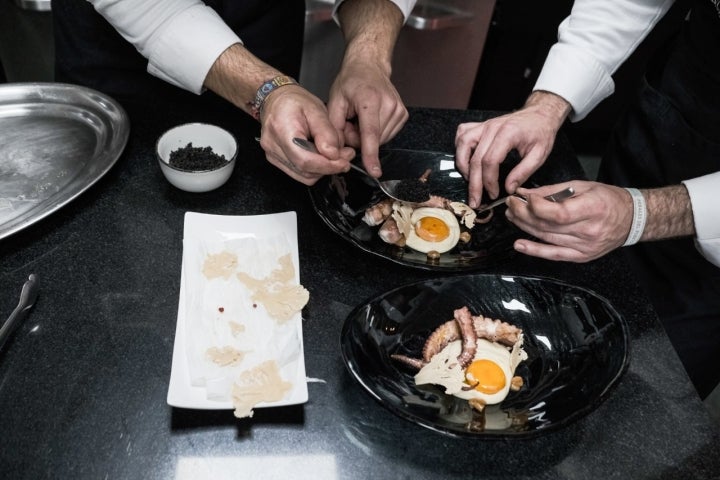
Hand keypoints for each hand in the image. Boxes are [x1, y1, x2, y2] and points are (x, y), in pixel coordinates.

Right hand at [259, 85, 355, 184]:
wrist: (276, 99)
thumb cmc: (294, 101)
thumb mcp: (317, 109)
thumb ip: (327, 133)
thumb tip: (334, 155)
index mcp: (281, 129)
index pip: (305, 160)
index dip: (327, 165)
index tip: (344, 162)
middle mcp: (273, 145)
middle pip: (304, 170)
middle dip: (328, 167)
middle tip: (345, 156)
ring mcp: (272, 154)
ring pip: (302, 175)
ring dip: (322, 169)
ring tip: (334, 155)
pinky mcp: (275, 160)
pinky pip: (298, 173)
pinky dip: (313, 169)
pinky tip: (320, 156)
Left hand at [327, 59, 407, 176]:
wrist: (369, 66)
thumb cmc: (351, 81)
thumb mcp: (335, 100)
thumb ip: (334, 127)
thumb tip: (338, 149)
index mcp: (370, 100)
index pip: (370, 133)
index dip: (371, 154)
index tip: (374, 171)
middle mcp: (389, 104)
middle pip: (373, 140)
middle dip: (359, 138)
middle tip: (351, 121)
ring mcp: (398, 110)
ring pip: (380, 140)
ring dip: (368, 136)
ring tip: (361, 117)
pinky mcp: (403, 115)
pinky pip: (387, 135)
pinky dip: (376, 132)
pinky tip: (371, 118)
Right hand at [454, 91, 570, 207]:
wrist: (540, 113)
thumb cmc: (541, 132)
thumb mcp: (539, 154)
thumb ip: (523, 172)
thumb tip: (508, 189)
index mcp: (507, 134)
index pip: (490, 161)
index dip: (489, 181)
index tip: (493, 194)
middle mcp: (491, 128)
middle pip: (474, 159)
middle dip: (474, 184)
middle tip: (475, 200)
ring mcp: (484, 125)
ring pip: (463, 145)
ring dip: (463, 165)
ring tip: (469, 180)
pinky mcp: (481, 125)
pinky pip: (462, 134)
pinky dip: (460, 147)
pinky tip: (465, 159)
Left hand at [506, 181, 633, 261]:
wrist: (631, 219)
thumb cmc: (608, 200)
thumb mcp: (583, 186)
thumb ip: (553, 191)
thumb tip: (526, 193)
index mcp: (593, 209)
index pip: (559, 213)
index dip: (537, 207)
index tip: (524, 198)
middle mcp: (589, 230)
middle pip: (548, 226)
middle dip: (523, 214)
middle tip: (510, 204)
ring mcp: (585, 246)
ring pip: (546, 238)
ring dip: (524, 227)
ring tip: (512, 216)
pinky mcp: (581, 256)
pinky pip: (553, 255)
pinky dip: (534, 250)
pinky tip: (519, 244)